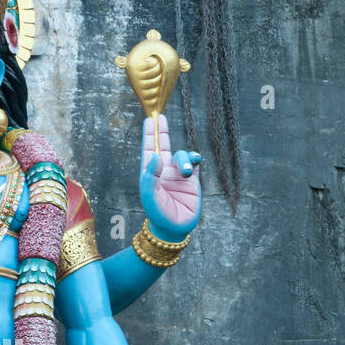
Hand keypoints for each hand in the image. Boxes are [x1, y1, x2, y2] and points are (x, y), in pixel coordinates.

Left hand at [139, 114, 200, 241]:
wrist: (174, 228)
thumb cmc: (158, 213)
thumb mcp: (149, 194)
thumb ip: (150, 174)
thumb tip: (155, 154)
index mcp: (150, 173)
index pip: (149, 149)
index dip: (149, 135)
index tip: (150, 120)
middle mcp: (163, 171)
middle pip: (163, 146)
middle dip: (162, 132)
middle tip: (160, 117)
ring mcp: (178, 174)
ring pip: (181, 155)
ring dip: (183, 159)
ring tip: (186, 172)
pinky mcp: (192, 180)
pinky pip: (194, 161)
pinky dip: (194, 158)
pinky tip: (194, 160)